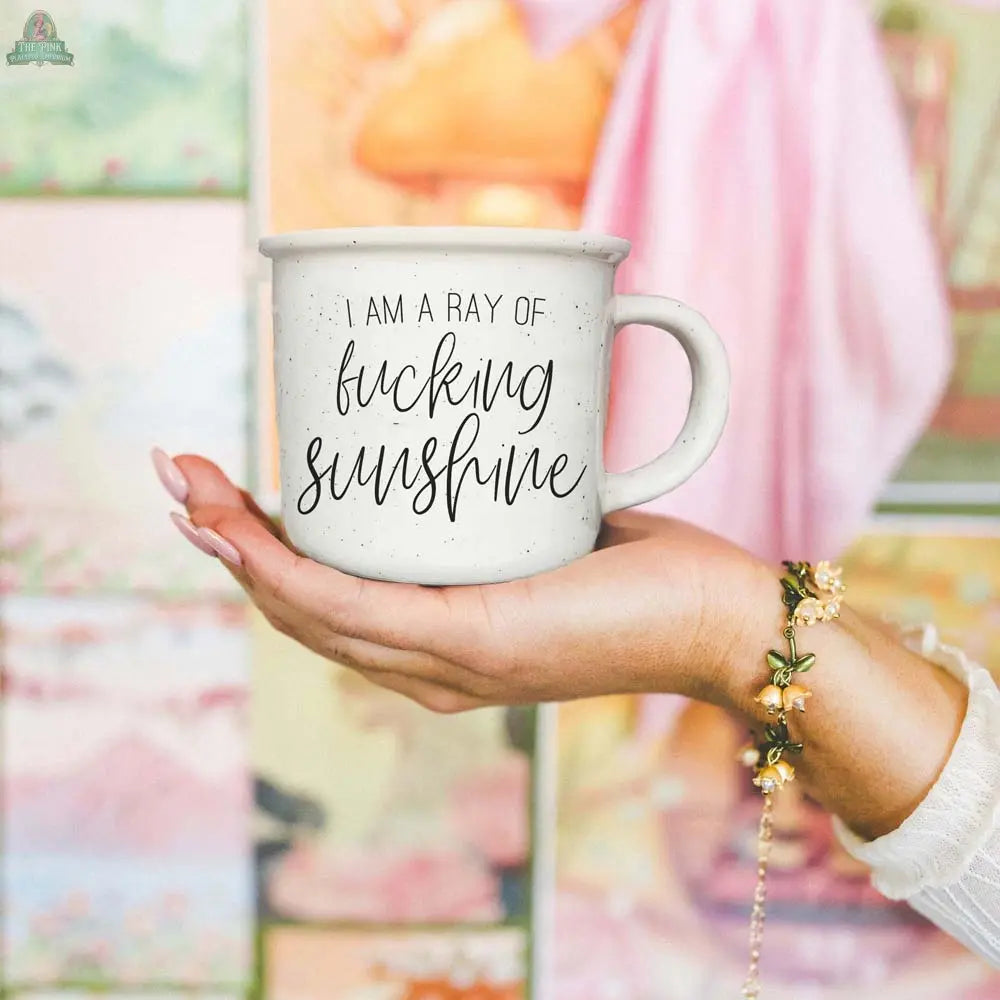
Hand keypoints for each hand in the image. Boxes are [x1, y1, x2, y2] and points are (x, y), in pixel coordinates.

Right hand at [156, 451, 770, 713]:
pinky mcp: (475, 643)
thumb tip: (467, 432)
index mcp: (437, 646)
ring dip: (237, 551)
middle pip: (298, 609)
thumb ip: (498, 504)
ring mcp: (446, 663)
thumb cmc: (644, 572)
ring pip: (309, 611)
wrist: (721, 620)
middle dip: (227, 543)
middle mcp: (427, 667)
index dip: (261, 556)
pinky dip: (289, 573)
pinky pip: (356, 609)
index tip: (222, 493)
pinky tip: (243, 535)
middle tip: (182, 474)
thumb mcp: (547, 532)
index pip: (327, 607)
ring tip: (189, 488)